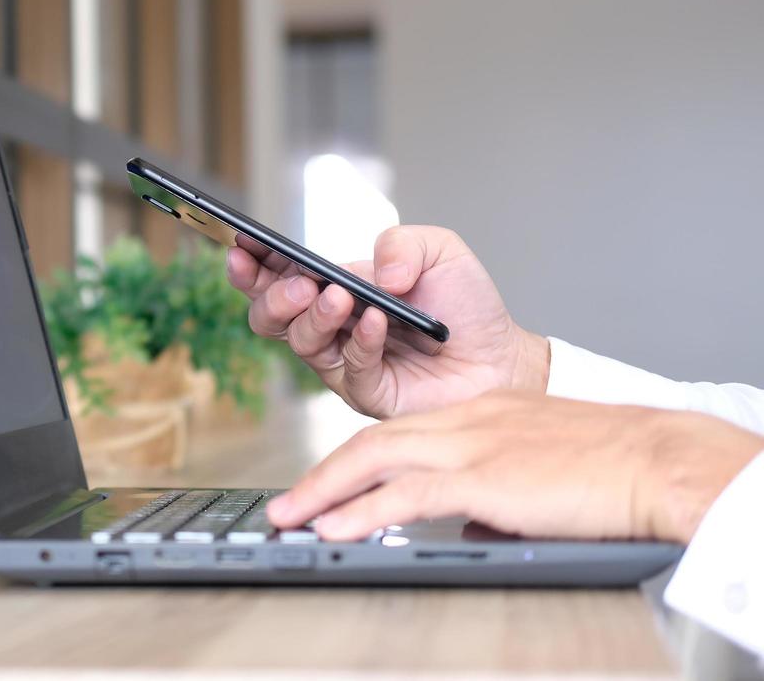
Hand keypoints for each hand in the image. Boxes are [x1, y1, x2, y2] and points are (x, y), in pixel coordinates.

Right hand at [227, 224, 548, 417]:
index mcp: (334, 287)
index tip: (240, 246)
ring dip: (314, 316)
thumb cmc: (466, 306)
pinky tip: (375, 321)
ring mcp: (344, 361)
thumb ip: (402, 243)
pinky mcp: (368, 391)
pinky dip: (359, 341)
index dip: (253, 263)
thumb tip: (374, 272)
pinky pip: (348, 368)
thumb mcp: (439, 251)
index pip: (278, 275)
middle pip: (271, 316)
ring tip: (338, 297)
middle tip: (297, 283)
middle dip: (271, 296)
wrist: (504, 358)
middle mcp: (331, 326)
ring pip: (301, 342)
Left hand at [266, 391, 763, 543]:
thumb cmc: (610, 469)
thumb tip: (468, 527)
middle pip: (371, 443)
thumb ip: (492, 492)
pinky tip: (336, 526)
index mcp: (477, 415)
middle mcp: (464, 422)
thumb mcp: (535, 469)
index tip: (323, 486)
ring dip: (324, 492)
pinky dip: (362, 509)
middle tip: (286, 506)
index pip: (397, 434)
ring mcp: (471, 446)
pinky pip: (406, 491)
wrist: (656, 460)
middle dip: (321, 477)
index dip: (352, 461)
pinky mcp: (485, 476)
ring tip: (291, 520)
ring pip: (375, 460)